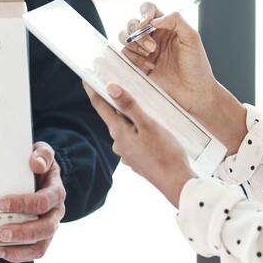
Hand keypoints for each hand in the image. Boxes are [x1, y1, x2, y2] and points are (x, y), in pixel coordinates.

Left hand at [0, 142, 65, 262]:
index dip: (24, 204)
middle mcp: (56, 212)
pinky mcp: (39, 238)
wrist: (39, 174)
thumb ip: (43, 154)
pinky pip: (32, 252)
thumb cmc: (37, 165)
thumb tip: (36, 163)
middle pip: (46, 228)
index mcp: (56, 192)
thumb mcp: (42, 153)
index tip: (1, 203)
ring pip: (40, 245)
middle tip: (1, 232)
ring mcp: (48, 227)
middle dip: (23, 232)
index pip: (43, 202)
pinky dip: (15, 255)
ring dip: (19, 249)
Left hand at [82, 80, 195, 207]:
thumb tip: (110, 88)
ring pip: (126, 129)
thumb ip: (130, 106)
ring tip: (142, 107)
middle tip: (120, 86)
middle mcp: (119, 145)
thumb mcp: (148, 125)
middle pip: (114, 118)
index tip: (85, 78)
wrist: (177, 184)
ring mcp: (129, 154)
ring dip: (130, 118)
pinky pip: (135, 140)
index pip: (101, 108)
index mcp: (119, 134)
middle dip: (115, 103)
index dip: (93, 91)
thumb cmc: (165, 153)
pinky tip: (151, 130)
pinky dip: (139, 131)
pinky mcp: (139, 160)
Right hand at [119, 2, 219, 114]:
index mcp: (166, 27)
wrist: (195, 93)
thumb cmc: (197, 66)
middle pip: (132, 23)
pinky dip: (133, 59)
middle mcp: (153, 37)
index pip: (148, 9)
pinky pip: (124, 56)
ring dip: (134, 45)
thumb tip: (154, 19)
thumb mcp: (192, 38)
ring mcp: (144, 52)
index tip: (146, 23)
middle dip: (138, 33)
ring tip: (150, 56)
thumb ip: (176, 20)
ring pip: (125, 38)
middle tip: (152, 48)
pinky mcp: (138, 67)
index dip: (144, 13)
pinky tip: (149, 68)